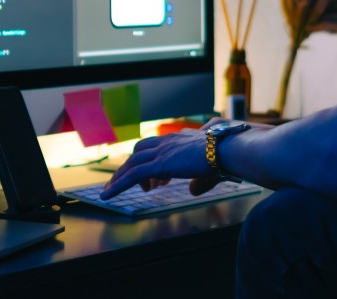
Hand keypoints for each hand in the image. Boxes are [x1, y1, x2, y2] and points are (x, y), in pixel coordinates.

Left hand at [99, 118, 271, 199]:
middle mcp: (168, 141)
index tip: (153, 180)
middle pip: (140, 152)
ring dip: (120, 178)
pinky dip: (117, 185)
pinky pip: (132, 175)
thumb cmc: (226, 157)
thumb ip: (200, 180)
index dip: (150, 161)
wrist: (229, 150)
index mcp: (180, 139)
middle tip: (126, 184)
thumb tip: (193, 190)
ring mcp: (163, 151)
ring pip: (132, 163)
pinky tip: (107, 196)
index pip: (157, 147)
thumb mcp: (210, 170)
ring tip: (109, 192)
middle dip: (131, 168)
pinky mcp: (160, 163)